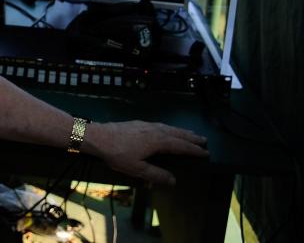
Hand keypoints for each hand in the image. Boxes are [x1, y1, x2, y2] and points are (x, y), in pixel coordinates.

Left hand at [85, 120, 207, 185]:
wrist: (98, 137)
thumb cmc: (117, 154)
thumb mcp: (136, 169)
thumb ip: (155, 175)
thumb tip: (173, 180)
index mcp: (157, 141)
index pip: (180, 146)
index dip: (194, 150)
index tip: (205, 152)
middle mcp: (155, 130)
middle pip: (177, 134)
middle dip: (191, 137)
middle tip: (203, 140)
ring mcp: (146, 125)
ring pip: (168, 127)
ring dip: (181, 131)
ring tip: (189, 133)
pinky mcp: (137, 123)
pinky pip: (160, 125)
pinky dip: (169, 128)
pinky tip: (166, 129)